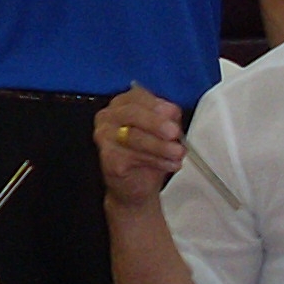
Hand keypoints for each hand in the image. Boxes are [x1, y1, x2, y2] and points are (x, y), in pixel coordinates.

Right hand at [94, 87, 184, 208]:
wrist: (136, 186)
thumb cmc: (148, 155)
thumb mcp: (162, 131)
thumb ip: (166, 119)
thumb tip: (171, 113)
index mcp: (122, 104)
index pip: (137, 96)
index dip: (157, 105)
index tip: (173, 113)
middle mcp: (108, 117)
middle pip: (132, 113)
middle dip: (157, 123)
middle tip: (174, 132)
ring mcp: (104, 137)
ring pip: (133, 136)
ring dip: (160, 146)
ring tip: (178, 152)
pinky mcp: (108, 158)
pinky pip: (133, 157)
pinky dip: (156, 161)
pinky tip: (168, 164)